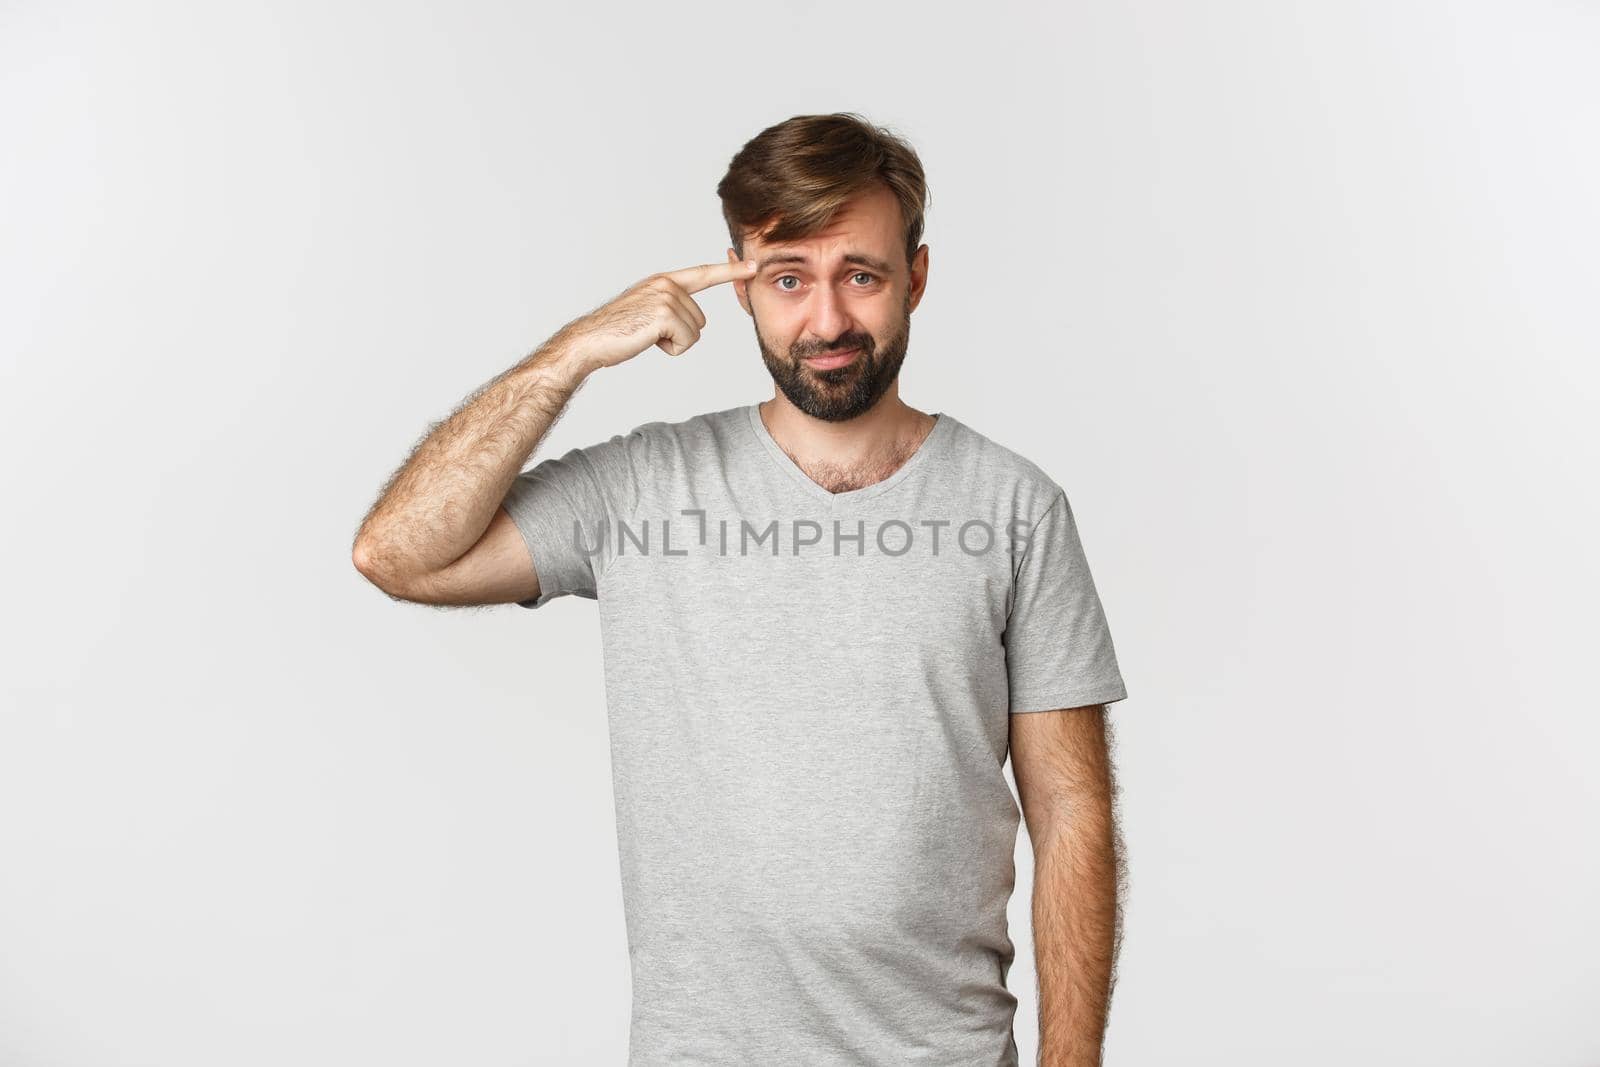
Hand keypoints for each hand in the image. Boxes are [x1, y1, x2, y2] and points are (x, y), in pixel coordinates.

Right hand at [561, 258, 758, 371]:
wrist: (589, 341)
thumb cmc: (617, 332)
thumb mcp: (648, 311)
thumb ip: (671, 307)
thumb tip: (693, 321)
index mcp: (663, 281)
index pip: (703, 274)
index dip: (731, 271)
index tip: (753, 266)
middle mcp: (666, 284)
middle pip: (700, 320)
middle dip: (680, 335)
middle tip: (649, 333)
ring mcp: (665, 297)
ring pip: (695, 332)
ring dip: (674, 343)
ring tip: (646, 336)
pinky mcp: (664, 313)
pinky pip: (686, 341)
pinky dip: (670, 349)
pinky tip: (647, 341)